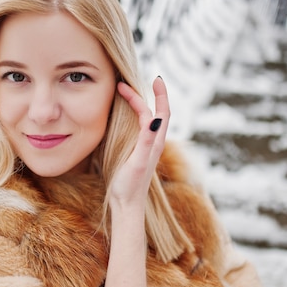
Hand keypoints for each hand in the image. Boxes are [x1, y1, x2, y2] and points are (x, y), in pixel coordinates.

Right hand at [110, 76, 168, 209]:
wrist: (127, 205)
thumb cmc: (129, 186)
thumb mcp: (137, 162)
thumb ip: (146, 140)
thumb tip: (153, 118)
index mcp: (155, 142)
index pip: (159, 112)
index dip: (155, 94)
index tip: (143, 80)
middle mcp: (154, 143)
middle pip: (158, 113)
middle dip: (151, 94)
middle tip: (130, 82)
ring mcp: (147, 147)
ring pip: (150, 120)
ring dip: (144, 103)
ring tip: (132, 92)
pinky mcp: (139, 152)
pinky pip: (141, 128)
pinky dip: (136, 116)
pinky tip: (127, 116)